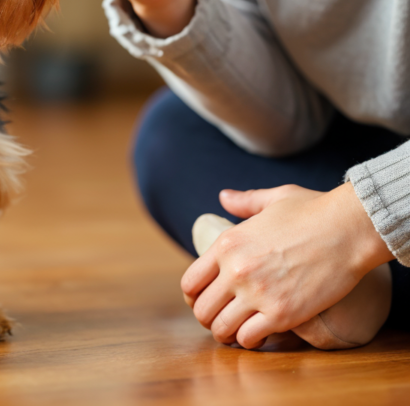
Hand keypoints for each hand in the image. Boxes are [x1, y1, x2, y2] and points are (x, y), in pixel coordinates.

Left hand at [181, 183, 393, 348]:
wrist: (348, 229)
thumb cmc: (313, 210)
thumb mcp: (272, 198)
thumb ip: (244, 201)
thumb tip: (224, 196)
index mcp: (227, 243)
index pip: (190, 282)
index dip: (193, 296)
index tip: (204, 300)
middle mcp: (235, 270)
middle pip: (202, 310)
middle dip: (208, 318)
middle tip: (221, 319)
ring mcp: (257, 293)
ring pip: (221, 328)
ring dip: (226, 334)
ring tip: (237, 331)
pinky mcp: (282, 314)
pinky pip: (249, 338)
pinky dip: (250, 341)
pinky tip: (258, 335)